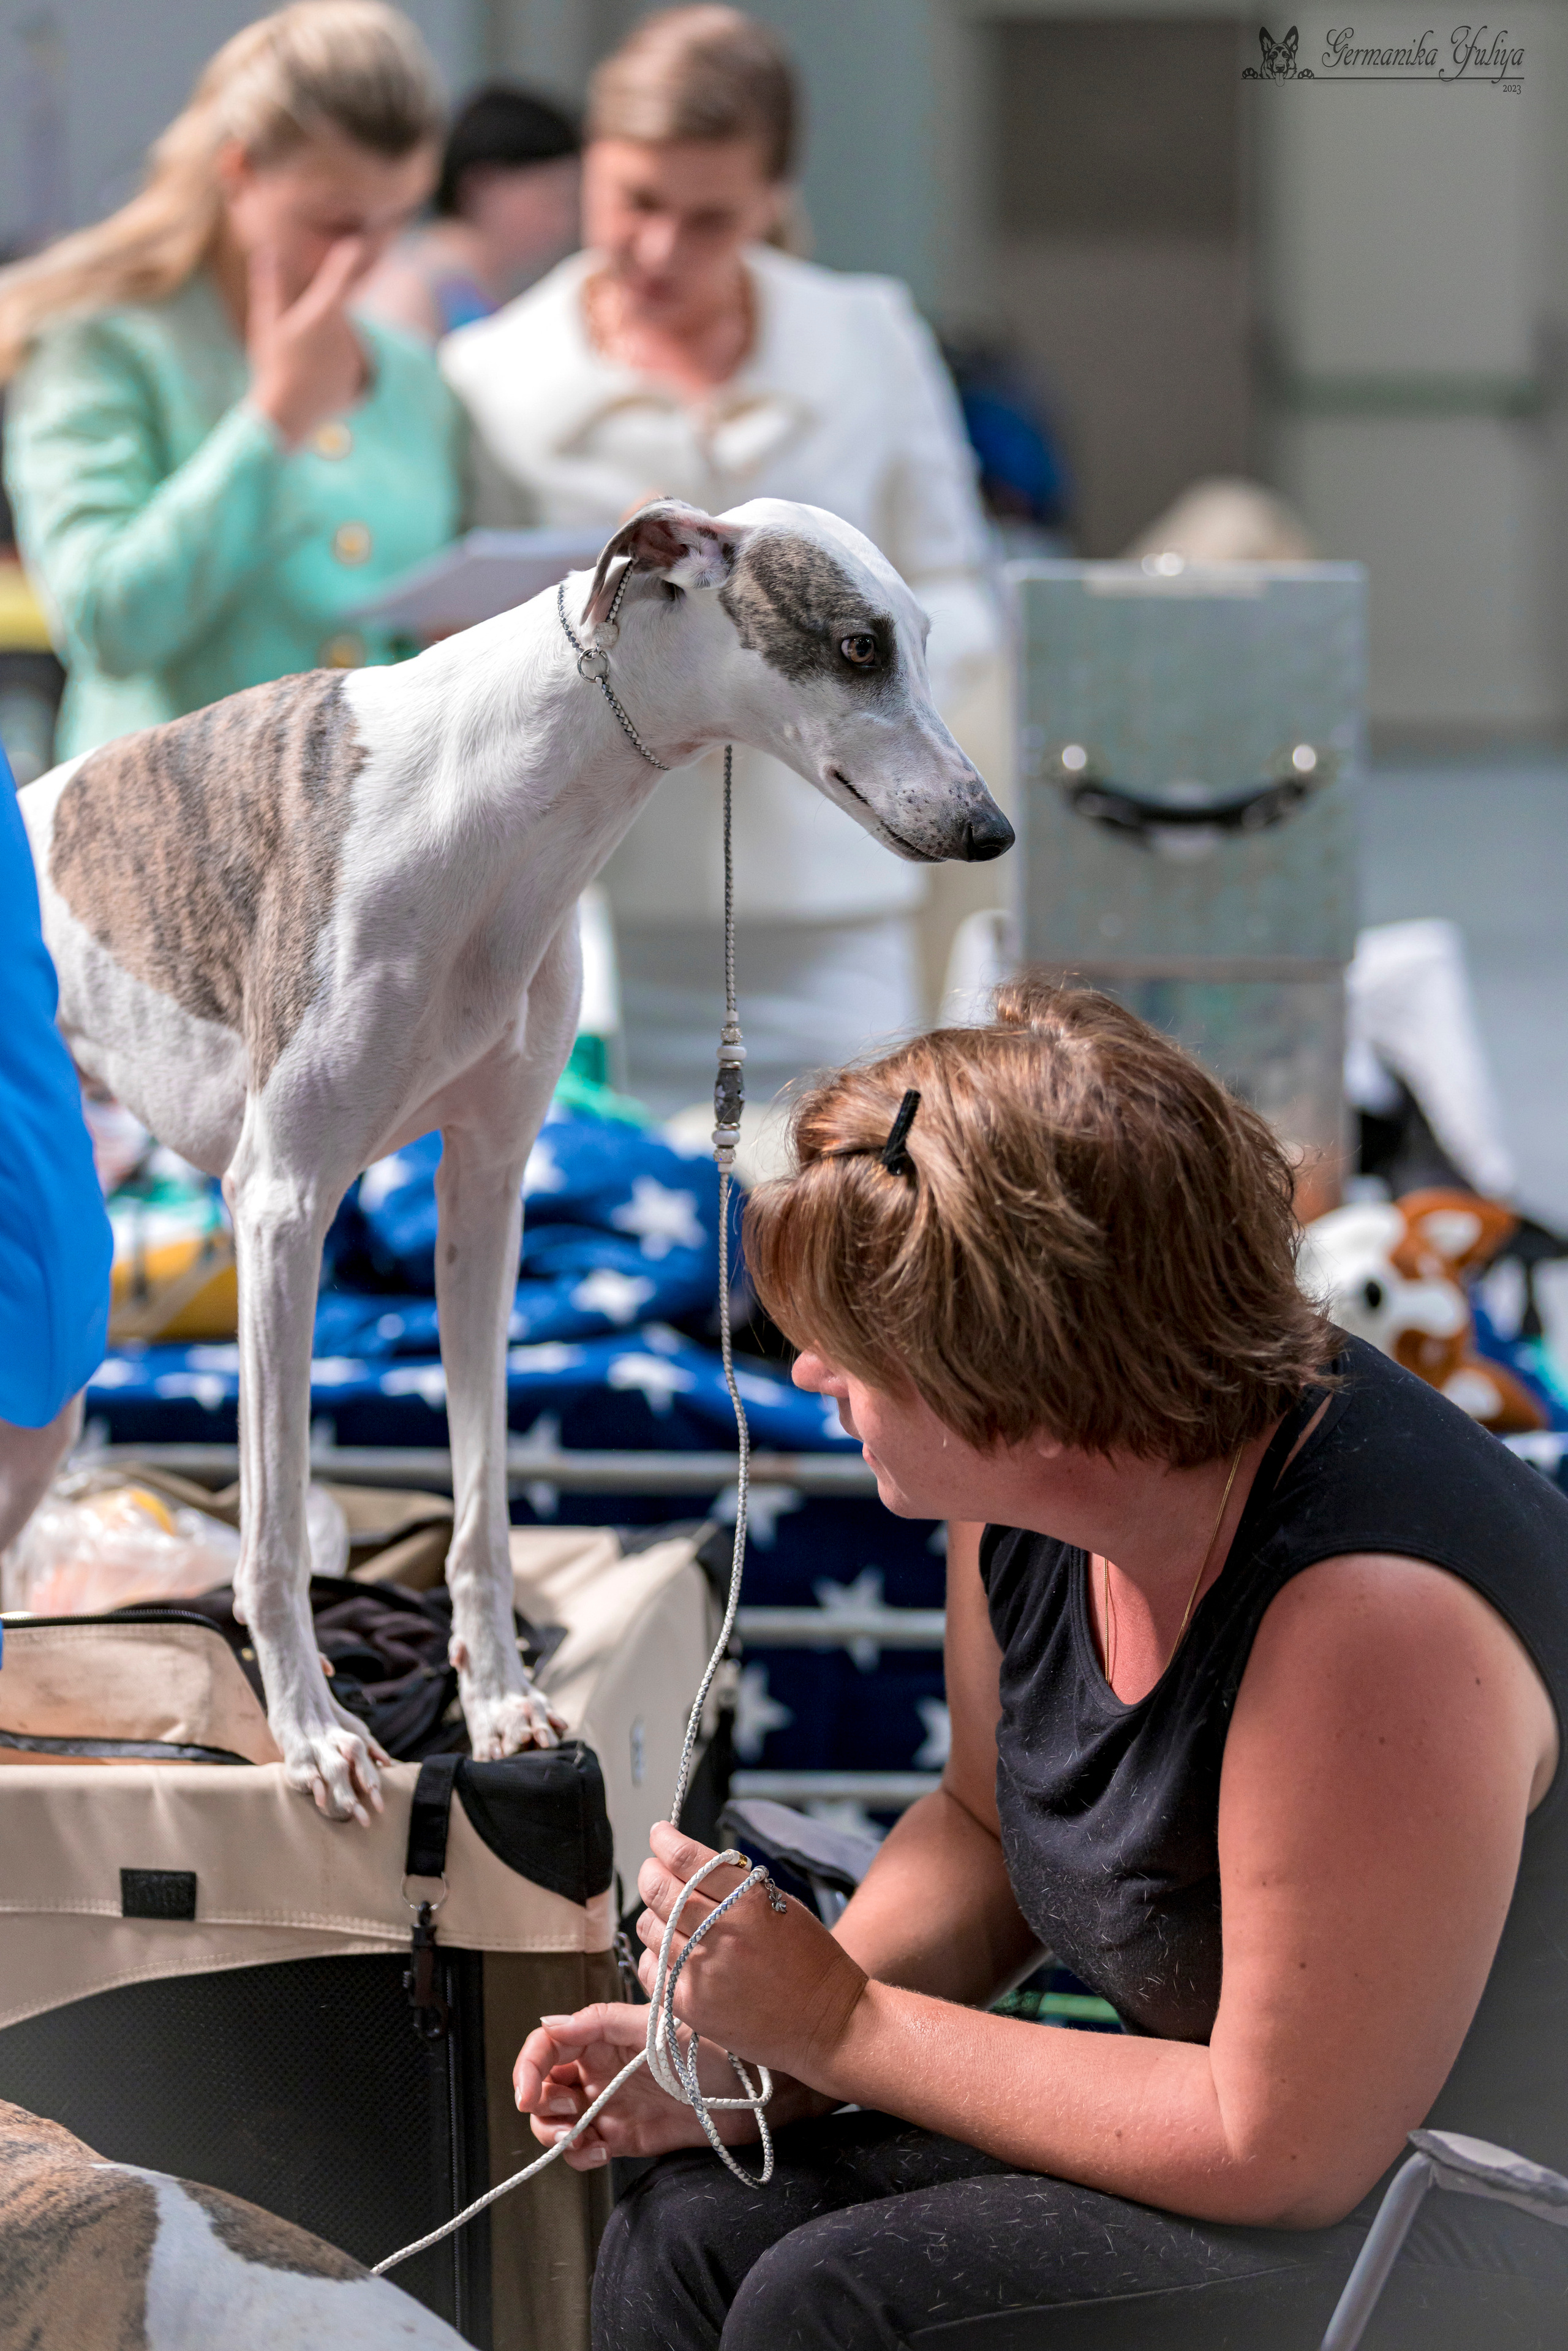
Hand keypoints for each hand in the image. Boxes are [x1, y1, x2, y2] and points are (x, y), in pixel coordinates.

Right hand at [247, 237, 367, 446]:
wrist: (289, 414)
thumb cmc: (273, 368)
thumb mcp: (267, 324)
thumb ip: (270, 288)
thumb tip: (266, 252)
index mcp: (325, 313)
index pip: (339, 278)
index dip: (345, 260)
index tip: (353, 245)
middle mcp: (347, 332)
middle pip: (335, 321)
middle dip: (318, 331)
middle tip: (298, 355)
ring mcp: (357, 357)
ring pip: (341, 346)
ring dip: (325, 354)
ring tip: (305, 371)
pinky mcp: (362, 380)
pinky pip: (348, 369)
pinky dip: (333, 375)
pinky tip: (318, 386)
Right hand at [512, 2000, 829, 2166]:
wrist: (763, 2090)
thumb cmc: (722, 2044)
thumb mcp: (662, 2026)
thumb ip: (607, 2023)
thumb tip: (552, 2023)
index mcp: (608, 2031)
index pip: (550, 2041)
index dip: (529, 2065)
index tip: (526, 2092)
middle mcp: (605, 2064)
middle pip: (547, 2083)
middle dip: (542, 2104)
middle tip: (568, 2118)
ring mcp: (614, 2100)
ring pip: (559, 2117)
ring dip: (555, 2131)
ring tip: (579, 2137)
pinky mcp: (628, 2135)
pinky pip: (585, 2146)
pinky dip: (578, 2154)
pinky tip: (596, 2150)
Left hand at [634, 1823, 868, 2088]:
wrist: (827, 2021)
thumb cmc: (810, 1960)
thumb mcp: (782, 1904)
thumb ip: (736, 1885)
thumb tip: (690, 1864)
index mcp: (749, 1901)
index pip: (687, 1860)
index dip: (665, 1841)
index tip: (659, 1834)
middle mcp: (722, 1934)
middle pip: (659, 1890)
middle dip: (650, 1873)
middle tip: (653, 1870)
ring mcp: (703, 1972)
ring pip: (649, 1928)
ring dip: (653, 1915)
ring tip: (668, 1917)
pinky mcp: (691, 2005)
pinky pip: (652, 1969)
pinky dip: (655, 1956)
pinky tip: (671, 1953)